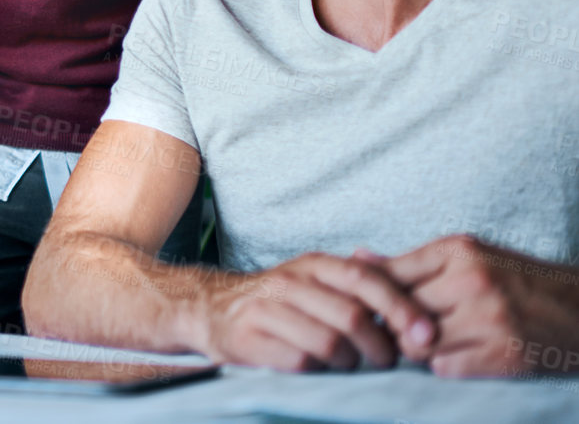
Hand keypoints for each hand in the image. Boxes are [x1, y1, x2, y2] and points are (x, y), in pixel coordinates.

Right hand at [195, 251, 434, 371]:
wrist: (210, 308)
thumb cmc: (281, 301)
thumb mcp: (316, 282)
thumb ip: (361, 288)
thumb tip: (421, 314)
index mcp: (313, 264)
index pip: (365, 279)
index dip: (400, 307)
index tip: (426, 335)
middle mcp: (288, 281)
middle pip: (352, 316)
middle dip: (380, 346)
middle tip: (387, 361)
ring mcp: (265, 309)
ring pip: (329, 344)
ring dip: (350, 363)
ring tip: (349, 364)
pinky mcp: (248, 338)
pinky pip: (300, 363)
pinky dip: (318, 372)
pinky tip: (316, 368)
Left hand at [373, 236, 578, 377]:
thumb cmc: (518, 281)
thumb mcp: (469, 256)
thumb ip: (412, 262)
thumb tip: (357, 258)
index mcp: (459, 251)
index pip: (389, 275)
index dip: (376, 297)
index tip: (375, 308)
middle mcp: (472, 282)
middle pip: (399, 313)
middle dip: (397, 325)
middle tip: (406, 329)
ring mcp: (490, 320)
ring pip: (418, 345)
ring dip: (420, 349)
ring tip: (438, 340)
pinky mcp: (505, 356)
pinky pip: (445, 368)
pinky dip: (446, 365)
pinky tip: (463, 355)